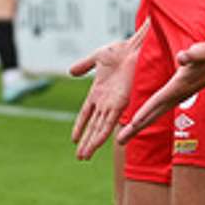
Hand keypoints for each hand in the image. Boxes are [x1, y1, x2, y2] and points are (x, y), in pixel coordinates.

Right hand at [69, 37, 139, 160]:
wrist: (134, 47)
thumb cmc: (120, 50)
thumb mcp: (97, 58)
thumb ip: (84, 65)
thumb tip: (71, 72)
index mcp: (98, 92)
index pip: (86, 113)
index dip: (80, 126)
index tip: (74, 139)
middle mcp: (105, 101)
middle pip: (92, 125)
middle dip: (86, 142)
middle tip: (80, 158)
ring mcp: (112, 103)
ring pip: (99, 128)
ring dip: (92, 143)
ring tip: (85, 157)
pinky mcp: (120, 103)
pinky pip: (109, 121)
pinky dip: (102, 133)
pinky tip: (97, 143)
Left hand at [117, 38, 204, 142]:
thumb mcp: (200, 52)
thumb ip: (192, 55)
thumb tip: (182, 57)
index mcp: (178, 86)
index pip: (159, 100)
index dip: (147, 110)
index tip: (134, 122)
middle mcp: (176, 96)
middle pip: (153, 114)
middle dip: (136, 127)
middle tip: (120, 140)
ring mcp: (175, 99)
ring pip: (153, 115)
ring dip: (137, 127)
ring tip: (122, 138)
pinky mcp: (174, 97)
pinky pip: (156, 111)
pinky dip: (145, 119)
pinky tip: (135, 125)